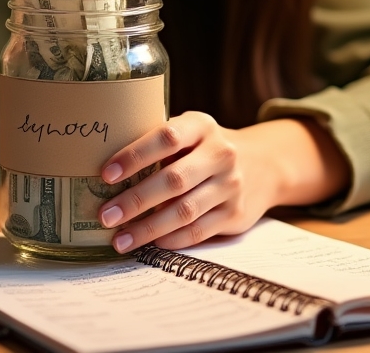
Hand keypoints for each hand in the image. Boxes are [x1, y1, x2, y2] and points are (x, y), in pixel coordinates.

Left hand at [96, 114, 349, 252]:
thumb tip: (107, 168)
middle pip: (174, 180)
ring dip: (148, 228)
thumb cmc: (205, 147)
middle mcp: (220, 154)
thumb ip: (159, 142)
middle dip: (136, 200)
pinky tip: (150, 244)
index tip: (106, 174)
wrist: (263, 164)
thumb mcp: (190, 131)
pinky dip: (171, 239)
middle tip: (105, 215)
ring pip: (185, 212)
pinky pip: (199, 231)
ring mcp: (231, 186)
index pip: (167, 137)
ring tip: (120, 238)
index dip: (135, 155)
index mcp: (201, 126)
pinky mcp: (236, 215)